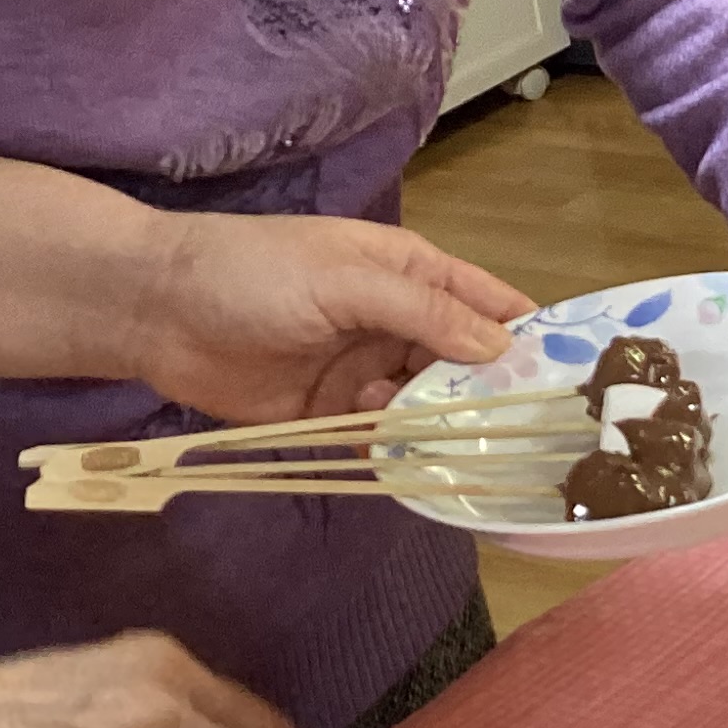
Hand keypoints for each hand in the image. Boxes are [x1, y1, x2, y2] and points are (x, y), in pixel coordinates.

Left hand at [129, 213, 533, 422]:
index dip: (527, 336)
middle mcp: (397, 324)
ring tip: (436, 439)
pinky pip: (376, 439)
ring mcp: (363, 371)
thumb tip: (500, 348)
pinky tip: (392, 456)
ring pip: (424, 407)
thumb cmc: (255, 271)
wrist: (157, 309)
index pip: (488, 305)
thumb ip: (424, 312)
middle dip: (486, 395)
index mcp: (411, 274)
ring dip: (434, 424)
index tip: (570, 378)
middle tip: (510, 431)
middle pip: (463, 365)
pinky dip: (391, 450)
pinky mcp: (327, 416)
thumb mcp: (347, 279)